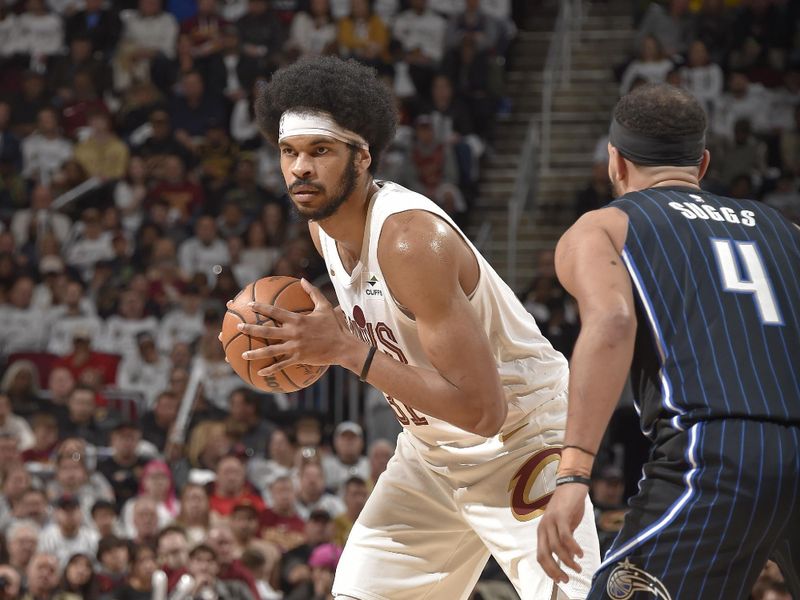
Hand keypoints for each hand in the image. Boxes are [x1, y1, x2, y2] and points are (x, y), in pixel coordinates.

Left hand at [237, 279, 360, 375]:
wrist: (343, 346)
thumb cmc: (334, 326)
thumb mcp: (324, 306)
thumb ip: (312, 293)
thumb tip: (302, 280)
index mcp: (298, 320)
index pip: (276, 312)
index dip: (262, 308)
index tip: (250, 305)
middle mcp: (294, 333)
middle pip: (268, 331)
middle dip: (251, 329)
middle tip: (238, 327)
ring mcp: (295, 347)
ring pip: (271, 350)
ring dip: (256, 352)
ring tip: (243, 353)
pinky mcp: (299, 358)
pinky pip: (282, 365)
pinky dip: (271, 369)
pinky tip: (260, 371)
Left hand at [536, 483, 587, 583]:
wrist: (571, 486)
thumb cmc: (568, 507)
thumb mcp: (564, 527)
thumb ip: (564, 542)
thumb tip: (569, 559)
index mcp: (542, 532)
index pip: (540, 556)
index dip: (548, 570)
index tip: (558, 579)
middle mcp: (543, 528)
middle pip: (544, 555)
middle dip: (554, 570)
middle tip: (566, 579)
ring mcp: (551, 521)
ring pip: (556, 548)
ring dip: (567, 561)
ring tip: (577, 567)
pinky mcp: (561, 516)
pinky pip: (565, 536)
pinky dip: (573, 548)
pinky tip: (580, 554)